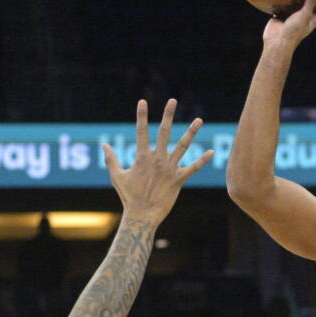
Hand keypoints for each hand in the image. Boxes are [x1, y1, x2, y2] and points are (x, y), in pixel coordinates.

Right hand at [103, 99, 212, 223]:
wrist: (141, 215)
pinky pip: (193, 168)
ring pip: (183, 146)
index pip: (141, 131)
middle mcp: (157, 159)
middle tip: (172, 101)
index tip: (142, 101)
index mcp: (142, 157)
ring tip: (199, 120)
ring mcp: (169, 169)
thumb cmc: (128, 196)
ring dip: (191, 132)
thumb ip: (111, 159)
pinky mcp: (179, 180)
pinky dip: (203, 161)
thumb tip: (104, 146)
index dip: (141, 116)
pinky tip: (211, 152)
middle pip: (164, 132)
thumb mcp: (117, 176)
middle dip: (168, 115)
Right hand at [261, 0, 315, 46]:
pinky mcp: (281, 15)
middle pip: (312, 5)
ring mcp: (292, 17)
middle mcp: (304, 18)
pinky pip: (283, 4)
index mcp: (313, 20)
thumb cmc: (294, 31)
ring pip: (297, 4)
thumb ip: (311, 0)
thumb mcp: (305, 14)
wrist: (276, 42)